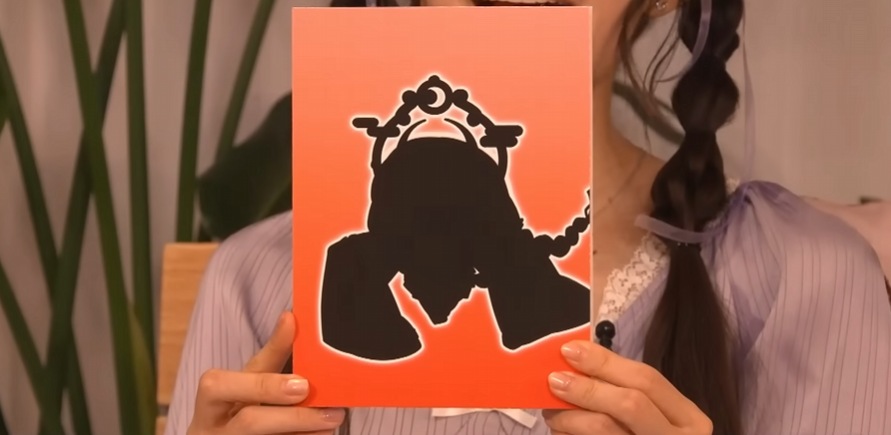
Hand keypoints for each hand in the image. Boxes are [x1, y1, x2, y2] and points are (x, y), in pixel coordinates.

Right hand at [187, 312, 344, 434]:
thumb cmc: (234, 407)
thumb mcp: (246, 380)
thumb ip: (269, 354)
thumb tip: (290, 317)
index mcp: (211, 401)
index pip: (222, 387)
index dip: (265, 385)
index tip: (302, 384)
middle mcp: (212, 428)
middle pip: (250, 422)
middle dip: (294, 415)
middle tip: (329, 410)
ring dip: (304, 430)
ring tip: (332, 420)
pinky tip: (319, 433)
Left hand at [542, 340, 711, 434]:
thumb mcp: (651, 414)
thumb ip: (622, 389)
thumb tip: (577, 361)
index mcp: (689, 418)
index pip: (647, 380)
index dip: (606, 362)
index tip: (570, 350)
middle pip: (630, 404)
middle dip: (588, 388)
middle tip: (555, 380)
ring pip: (606, 428)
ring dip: (571, 416)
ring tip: (551, 411)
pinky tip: (560, 430)